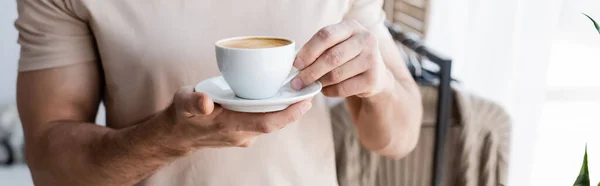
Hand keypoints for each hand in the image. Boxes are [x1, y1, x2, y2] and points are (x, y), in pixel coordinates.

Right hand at [163, 87, 312, 148]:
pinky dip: (274, 110)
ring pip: (270, 122)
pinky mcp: (243, 131)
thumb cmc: (182, 115)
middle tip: (311, 93)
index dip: (288, 115)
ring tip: (301, 92)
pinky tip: (281, 96)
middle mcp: (241, 133)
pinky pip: (263, 120)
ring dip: (286, 110)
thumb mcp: (183, 103)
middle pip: (275, 123)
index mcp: (229, 125)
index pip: (266, 123)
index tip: (304, 103)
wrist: (178, 135)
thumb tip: (206, 103)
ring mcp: (243, 134)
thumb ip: (194, 102)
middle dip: (294, 111)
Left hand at [291, 20, 392, 97]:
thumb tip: (295, 65)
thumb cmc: (347, 58)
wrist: (374, 75)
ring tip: (312, 85)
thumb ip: (319, 50)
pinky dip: (329, 92)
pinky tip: (325, 90)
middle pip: (331, 57)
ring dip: (319, 83)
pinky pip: (343, 88)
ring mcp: (372, 59)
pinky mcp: (373, 79)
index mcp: (351, 27)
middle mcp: (365, 39)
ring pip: (336, 75)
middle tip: (297, 82)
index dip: (308, 51)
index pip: (326, 35)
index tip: (295, 65)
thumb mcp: (337, 45)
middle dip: (310, 72)